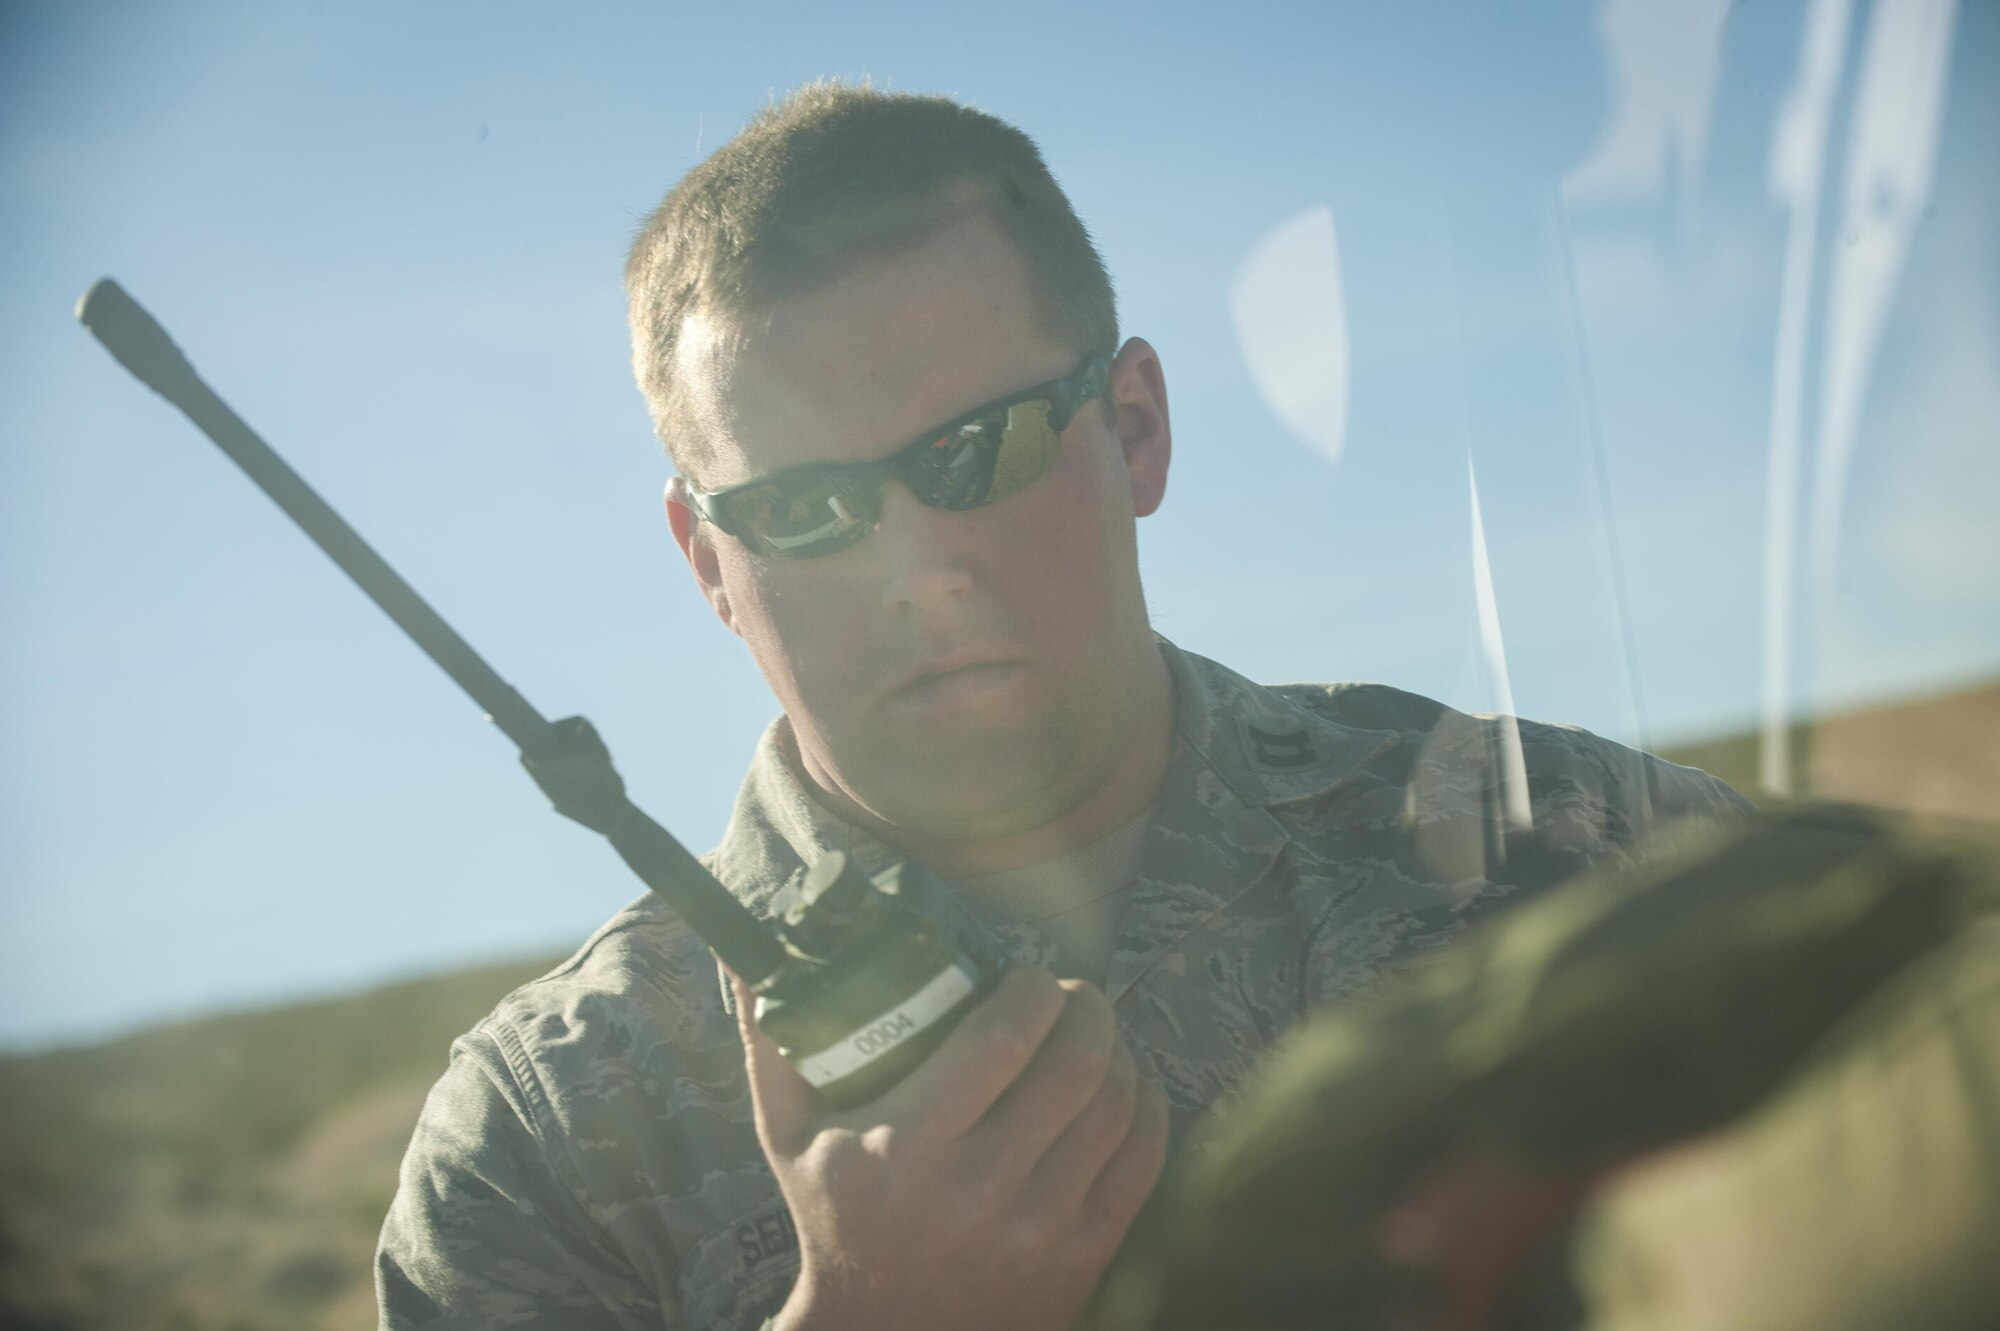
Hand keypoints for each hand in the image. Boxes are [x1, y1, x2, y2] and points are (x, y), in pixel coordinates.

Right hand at [731, 967, 1169, 1330]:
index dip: (1034, 990)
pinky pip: (1141, 1163)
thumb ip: (775, 1042)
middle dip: (1089, 1009)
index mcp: (906, 1146)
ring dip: (1120, 1053)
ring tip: (1099, 1035)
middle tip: (1076, 995)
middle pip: (1075, 1066)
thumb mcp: (790, 1136)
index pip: (1002, 1039)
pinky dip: (1145, 1110)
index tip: (1029, 976)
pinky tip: (1126, 1087)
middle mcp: (978, 1189)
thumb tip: (748, 955)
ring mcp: (1036, 1228)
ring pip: (1115, 1108)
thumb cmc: (833, 1218)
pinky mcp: (1079, 1260)